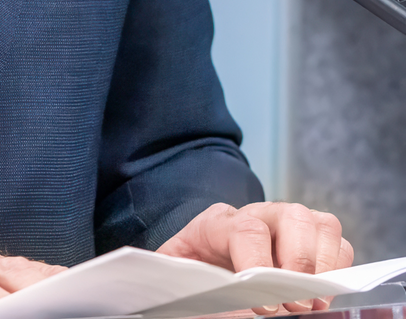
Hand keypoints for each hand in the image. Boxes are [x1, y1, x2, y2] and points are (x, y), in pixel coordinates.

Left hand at [158, 202, 353, 313]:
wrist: (199, 266)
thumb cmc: (192, 276)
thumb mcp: (180, 278)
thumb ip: (194, 285)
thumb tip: (221, 297)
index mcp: (218, 223)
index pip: (246, 228)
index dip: (259, 263)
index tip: (265, 306)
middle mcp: (257, 214)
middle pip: (292, 216)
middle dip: (300, 262)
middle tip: (296, 304)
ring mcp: (286, 223)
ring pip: (319, 223)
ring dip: (323, 266)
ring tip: (312, 303)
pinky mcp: (311, 238)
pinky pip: (339, 243)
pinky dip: (338, 270)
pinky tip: (321, 297)